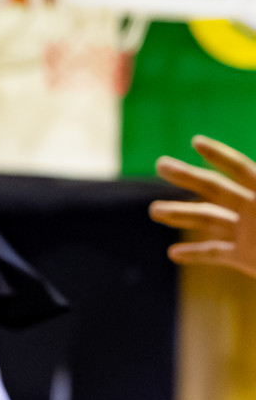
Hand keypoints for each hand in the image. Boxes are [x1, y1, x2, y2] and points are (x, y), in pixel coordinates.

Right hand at [150, 136, 255, 280]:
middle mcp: (255, 210)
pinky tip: (173, 253)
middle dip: (187, 177)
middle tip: (161, 164)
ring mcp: (248, 233)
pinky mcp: (245, 257)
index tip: (196, 142)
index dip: (220, 156)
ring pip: (208, 220)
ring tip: (154, 211)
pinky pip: (215, 253)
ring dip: (180, 214)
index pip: (242, 170)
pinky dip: (194, 253)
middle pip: (215, 189)